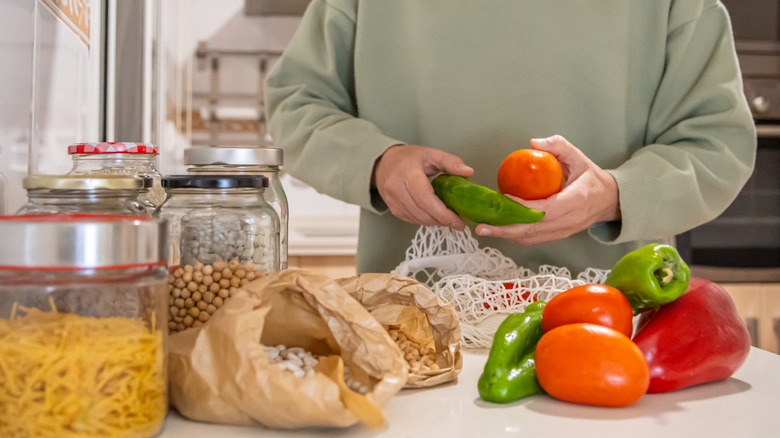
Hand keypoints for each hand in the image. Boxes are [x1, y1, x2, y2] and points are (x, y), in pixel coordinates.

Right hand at [373, 145, 473, 228]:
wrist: (384, 163)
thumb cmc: (408, 158)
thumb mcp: (431, 154)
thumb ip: (450, 162)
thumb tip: (468, 171)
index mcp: (408, 173)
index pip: (426, 199)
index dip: (443, 214)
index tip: (458, 221)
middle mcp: (396, 187)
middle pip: (422, 212)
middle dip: (442, 220)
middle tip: (457, 222)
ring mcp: (392, 200)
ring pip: (417, 219)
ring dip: (435, 222)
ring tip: (447, 218)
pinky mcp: (392, 208)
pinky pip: (411, 220)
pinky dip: (425, 220)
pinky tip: (434, 215)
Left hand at [475, 135, 619, 244]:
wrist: (610, 200)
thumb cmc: (591, 178)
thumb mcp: (579, 157)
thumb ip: (559, 146)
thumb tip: (534, 142)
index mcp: (576, 200)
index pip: (546, 209)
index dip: (523, 208)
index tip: (504, 200)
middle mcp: (570, 220)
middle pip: (534, 229)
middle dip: (506, 228)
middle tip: (482, 226)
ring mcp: (564, 231)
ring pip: (532, 237)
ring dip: (507, 234)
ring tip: (486, 229)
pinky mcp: (558, 236)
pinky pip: (535, 239)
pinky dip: (516, 236)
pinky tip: (501, 229)